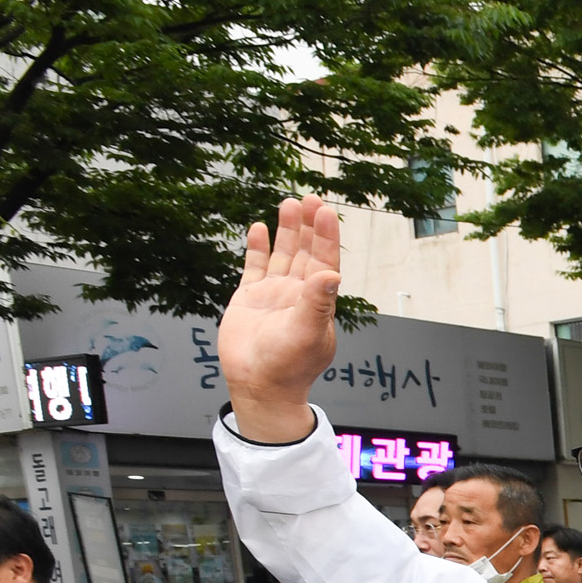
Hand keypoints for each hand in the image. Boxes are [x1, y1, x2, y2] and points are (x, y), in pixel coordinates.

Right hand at [218, 196, 343, 443]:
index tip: (326, 210)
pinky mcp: (249, 298)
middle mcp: (298, 293)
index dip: (326, 235)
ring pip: (282, 254)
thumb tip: (332, 273)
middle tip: (310, 198)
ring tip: (289, 203)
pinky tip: (261, 228)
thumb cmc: (289, 366)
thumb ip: (318, 302)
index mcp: (318, 300)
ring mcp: (274, 294)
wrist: (259, 385)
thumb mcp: (307, 332)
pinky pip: (255, 266)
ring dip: (287, 230)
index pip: (325, 260)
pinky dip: (258, 248)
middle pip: (306, 251)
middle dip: (309, 226)